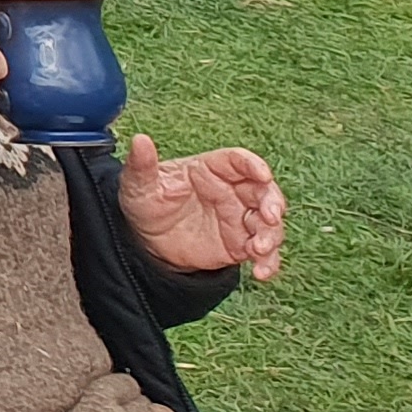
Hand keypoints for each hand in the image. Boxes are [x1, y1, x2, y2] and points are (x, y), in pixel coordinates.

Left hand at [121, 136, 284, 282]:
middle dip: (273, 202)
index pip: (237, 161)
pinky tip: (261, 272)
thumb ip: (142, 164)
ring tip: (258, 249)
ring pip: (269, 223)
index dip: (253, 164)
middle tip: (270, 216)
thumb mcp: (138, 184)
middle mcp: (231, 191)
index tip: (263, 174)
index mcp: (209, 170)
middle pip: (264, 191)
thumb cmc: (146, 203)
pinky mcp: (241, 244)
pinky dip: (268, 262)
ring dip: (271, 235)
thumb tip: (139, 140)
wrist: (146, 241)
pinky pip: (263, 252)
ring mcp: (239, 218)